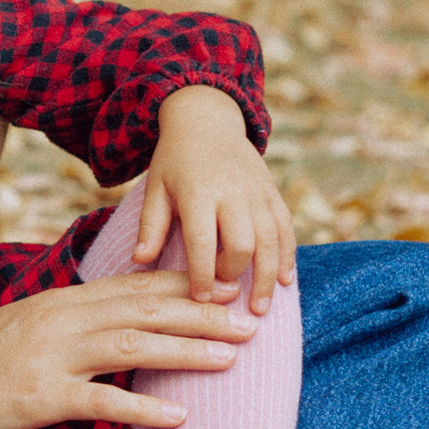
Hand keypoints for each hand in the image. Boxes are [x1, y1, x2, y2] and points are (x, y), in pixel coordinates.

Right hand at [0, 273, 257, 428]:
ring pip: (132, 344)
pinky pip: (100, 399)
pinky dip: (142, 405)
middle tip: (251, 324)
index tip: (230, 289)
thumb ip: (74, 321)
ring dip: (187, 349)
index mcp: (63, 302)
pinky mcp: (39, 397)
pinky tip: (178, 415)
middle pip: (145, 309)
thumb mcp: (30, 328)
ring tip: (232, 358)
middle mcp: (62, 321)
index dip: (187, 285)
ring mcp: (51, 357)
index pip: (136, 286)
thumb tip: (123, 322)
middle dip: (202, 314)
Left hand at [140, 85, 296, 307]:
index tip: (199, 299)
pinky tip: (285, 281)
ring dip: (267, 276)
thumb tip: (140, 261)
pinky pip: (286, 228)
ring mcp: (257, 192)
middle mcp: (232, 192)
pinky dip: (288, 256)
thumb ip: (150, 225)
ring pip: (271, 240)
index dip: (203, 274)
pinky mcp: (272, 193)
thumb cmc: (175, 161)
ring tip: (259, 307)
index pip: (203, 241)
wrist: (207, 120)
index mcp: (198, 191)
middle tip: (225, 298)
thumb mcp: (156, 188)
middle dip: (234, 275)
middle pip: (243, 243)